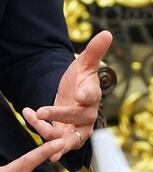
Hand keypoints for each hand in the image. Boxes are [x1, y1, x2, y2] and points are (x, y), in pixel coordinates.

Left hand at [22, 30, 111, 154]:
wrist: (73, 97)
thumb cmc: (81, 80)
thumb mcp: (84, 64)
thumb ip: (95, 51)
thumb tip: (107, 33)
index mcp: (93, 96)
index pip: (93, 96)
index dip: (88, 96)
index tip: (81, 96)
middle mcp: (88, 115)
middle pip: (78, 118)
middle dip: (60, 116)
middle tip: (41, 112)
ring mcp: (76, 128)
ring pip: (69, 138)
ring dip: (53, 137)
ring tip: (39, 133)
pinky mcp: (63, 137)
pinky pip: (51, 137)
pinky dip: (38, 128)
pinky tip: (26, 112)